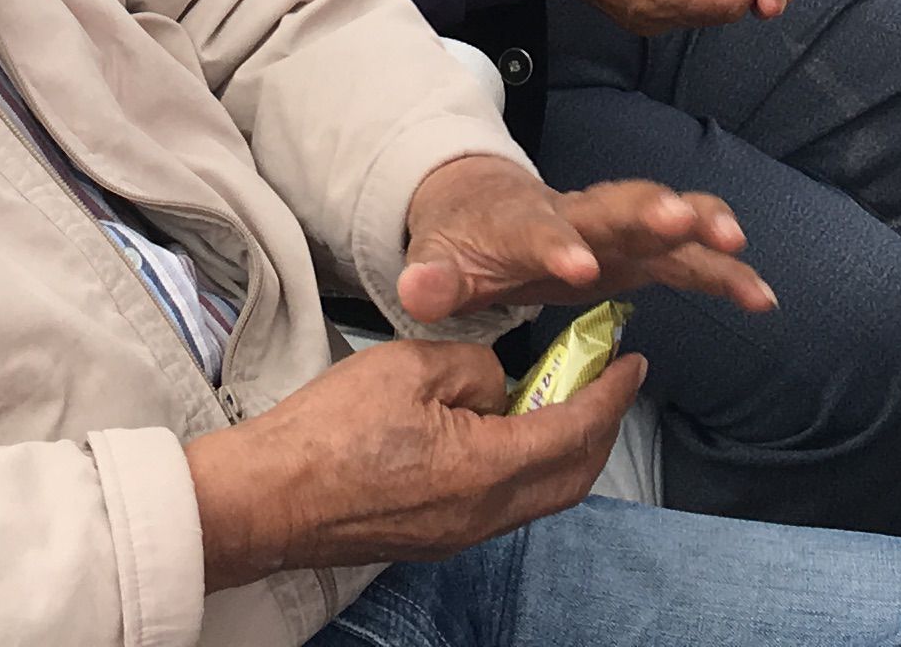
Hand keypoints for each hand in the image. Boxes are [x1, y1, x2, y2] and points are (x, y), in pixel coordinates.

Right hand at [184, 335, 639, 587]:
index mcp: (486, 469)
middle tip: (608, 381)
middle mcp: (486, 514)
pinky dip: (527, 464)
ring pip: (541, 493)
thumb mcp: (409, 366)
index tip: (632, 363)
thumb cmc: (329, 432)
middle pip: (572, 475)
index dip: (610, 394)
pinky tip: (506, 429)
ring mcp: (462, 534)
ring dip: (564, 447)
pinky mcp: (438, 538)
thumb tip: (499, 381)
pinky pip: (505, 503)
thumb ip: (475, 366)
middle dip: (601, 426)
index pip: (575, 430)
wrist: (268, 499)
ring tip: (562, 396)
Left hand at [395, 153, 774, 327]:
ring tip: (739, 251)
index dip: (559, 245)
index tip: (580, 266)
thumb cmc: (464, 241)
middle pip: (618, 204)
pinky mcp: (640, 250)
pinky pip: (687, 257)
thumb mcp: (437, 261)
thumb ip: (430, 280)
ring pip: (664, 220)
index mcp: (524, 223)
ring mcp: (615, 229)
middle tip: (683, 221)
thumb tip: (417, 293)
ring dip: (701, 231)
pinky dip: (723, 272)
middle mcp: (579, 215)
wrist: (483, 207)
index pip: (541, 231)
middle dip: (651, 211)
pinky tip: (760, 295)